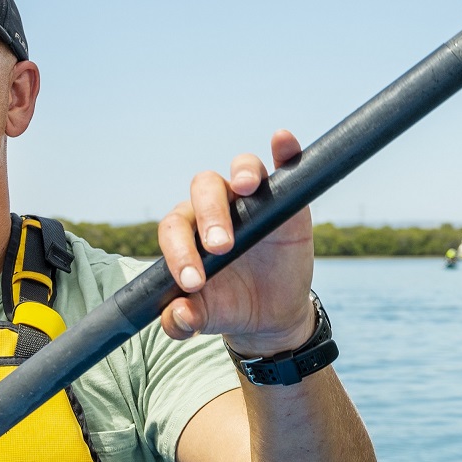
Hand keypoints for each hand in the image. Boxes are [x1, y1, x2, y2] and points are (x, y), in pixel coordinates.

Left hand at [158, 130, 315, 355]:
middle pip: (204, 189)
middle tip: (221, 248)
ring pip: (242, 168)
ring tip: (246, 187)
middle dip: (210, 215)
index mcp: (188, 231)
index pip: (174, 229)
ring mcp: (253, 199)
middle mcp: (216, 206)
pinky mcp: (286, 197)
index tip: (193, 283)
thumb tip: (179, 318)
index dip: (178, 252)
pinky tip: (283, 141)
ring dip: (243, 172)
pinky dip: (284, 148)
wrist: (269, 314)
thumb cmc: (229, 305)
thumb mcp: (206, 317)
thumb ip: (183, 320)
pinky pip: (284, 164)